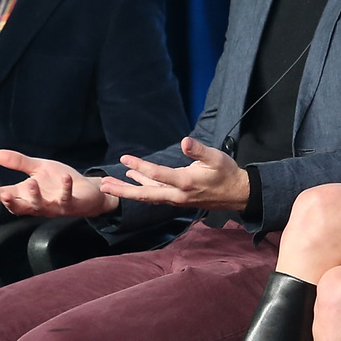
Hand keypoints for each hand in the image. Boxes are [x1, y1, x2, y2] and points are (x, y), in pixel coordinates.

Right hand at [0, 151, 115, 217]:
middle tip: (4, 195)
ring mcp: (54, 206)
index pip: (6, 196)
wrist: (87, 190)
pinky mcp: (71, 206)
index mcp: (27, 195)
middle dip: (12, 203)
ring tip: (31, 182)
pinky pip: (67, 199)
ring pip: (41, 207)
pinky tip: (65, 178)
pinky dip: (65, 188)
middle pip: (21, 208)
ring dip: (36, 196)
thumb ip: (19, 163)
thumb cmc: (60, 181)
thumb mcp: (38, 168)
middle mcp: (38, 204)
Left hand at [99, 137, 250, 212]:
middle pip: (145, 194)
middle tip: (104, 185)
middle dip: (123, 190)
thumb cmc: (227, 173)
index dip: (140, 166)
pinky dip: (142, 187)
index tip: (125, 159)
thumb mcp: (216, 158)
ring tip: (110, 184)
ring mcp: (176, 199)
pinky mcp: (177, 198)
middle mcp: (177, 195)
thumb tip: (185, 142)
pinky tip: (133, 179)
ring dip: (128, 190)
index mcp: (185, 183)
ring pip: (148, 196)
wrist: (237, 194)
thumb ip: (199, 150)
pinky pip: (155, 194)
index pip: (157, 175)